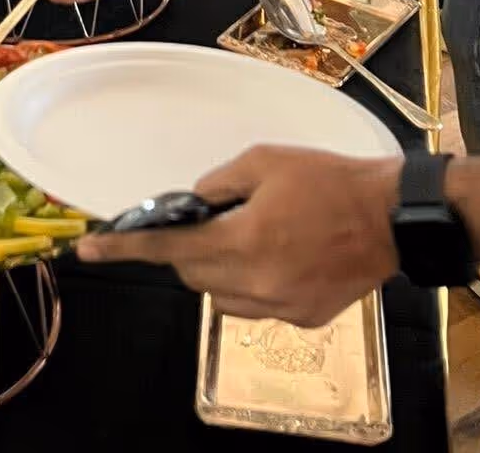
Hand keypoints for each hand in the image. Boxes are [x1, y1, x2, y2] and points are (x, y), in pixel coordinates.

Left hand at [78, 146, 400, 327]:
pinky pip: (255, 305)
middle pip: (191, 275)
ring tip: (248, 233)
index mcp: (243, 241)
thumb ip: (217, 185)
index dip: (123, 247)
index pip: (167, 250)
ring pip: (219, 296)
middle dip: (186, 249)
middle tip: (204, 220)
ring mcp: (280, 307)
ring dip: (217, 267)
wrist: (391, 217)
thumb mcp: (265, 161)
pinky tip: (277, 253)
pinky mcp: (302, 318)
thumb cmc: (330, 180)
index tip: (88, 247)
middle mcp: (256, 283)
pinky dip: (250, 282)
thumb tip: (190, 204)